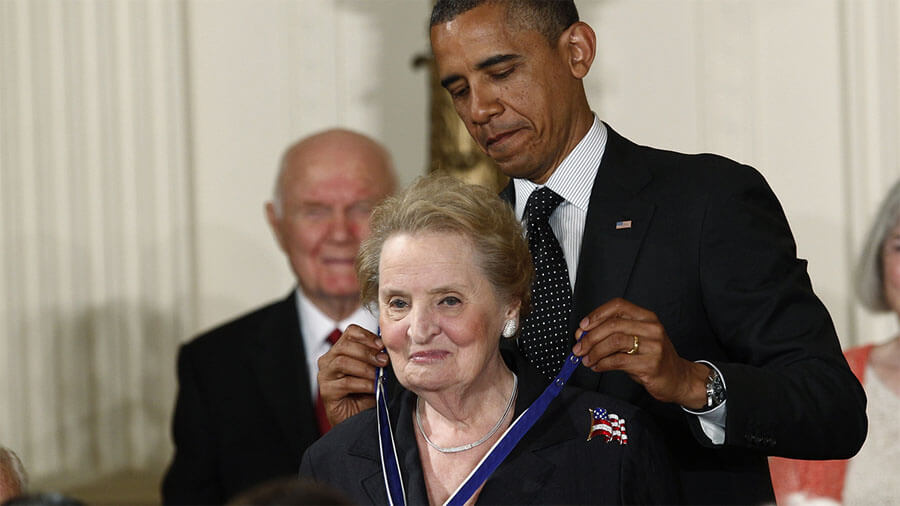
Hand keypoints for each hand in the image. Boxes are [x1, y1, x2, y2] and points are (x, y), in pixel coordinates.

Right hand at [317, 324, 389, 425]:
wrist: (360, 418)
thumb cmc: (367, 393)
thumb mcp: (374, 370)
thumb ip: (377, 356)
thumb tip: (388, 346)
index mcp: (340, 350)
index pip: (351, 332)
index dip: (367, 336)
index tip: (382, 346)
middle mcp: (328, 360)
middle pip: (345, 345)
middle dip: (368, 353)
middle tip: (384, 362)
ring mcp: (325, 375)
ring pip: (343, 362)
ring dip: (365, 369)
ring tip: (378, 377)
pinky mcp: (326, 391)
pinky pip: (345, 382)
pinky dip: (363, 384)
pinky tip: (373, 389)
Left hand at [573, 298, 708, 408]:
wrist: (679, 378)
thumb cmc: (653, 358)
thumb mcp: (636, 339)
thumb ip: (614, 334)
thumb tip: (584, 334)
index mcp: (647, 317)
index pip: (618, 306)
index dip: (597, 314)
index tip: (583, 327)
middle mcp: (652, 328)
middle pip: (613, 325)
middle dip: (590, 337)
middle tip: (578, 348)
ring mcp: (653, 346)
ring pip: (614, 342)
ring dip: (595, 352)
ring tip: (587, 359)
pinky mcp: (651, 364)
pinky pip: (619, 361)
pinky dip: (602, 364)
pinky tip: (597, 366)